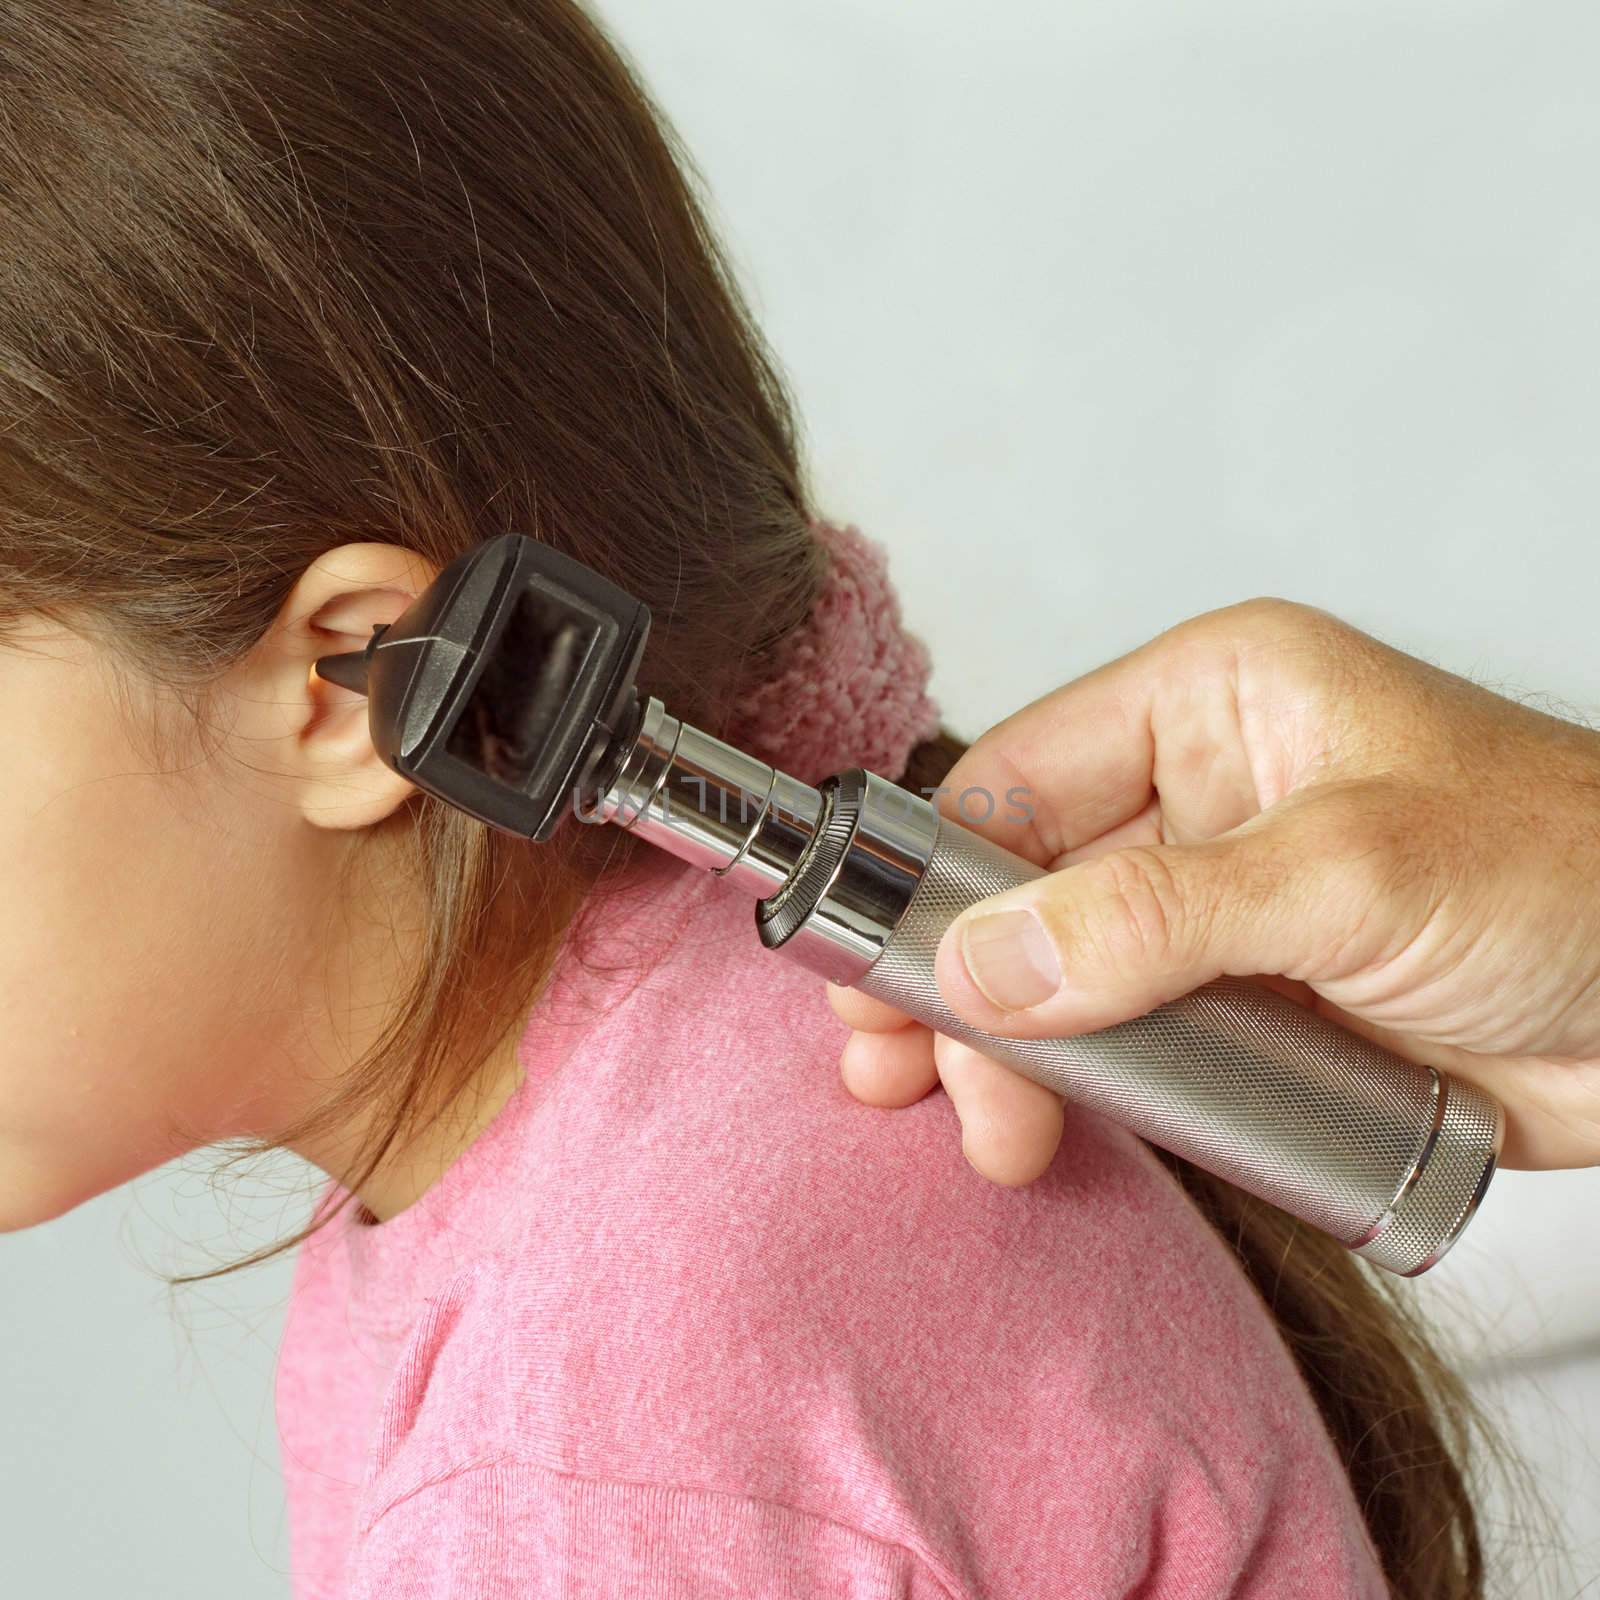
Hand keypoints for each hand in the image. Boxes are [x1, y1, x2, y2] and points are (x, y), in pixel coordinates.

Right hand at [829, 597, 1599, 1180]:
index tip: (880, 972)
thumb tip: (984, 961)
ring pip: (1064, 975)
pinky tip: (1045, 1132)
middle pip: (1023, 886)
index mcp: (1212, 703)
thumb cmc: (1576, 873)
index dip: (938, 875)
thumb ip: (1158, 915)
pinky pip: (1132, 1042)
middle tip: (909, 1073)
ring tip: (975, 1128)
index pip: (1021, 777)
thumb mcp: (1353, 873)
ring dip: (1007, 1049)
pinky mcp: (1250, 1005)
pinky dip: (1085, 1091)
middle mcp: (1201, 796)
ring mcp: (1221, 909)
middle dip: (961, 984)